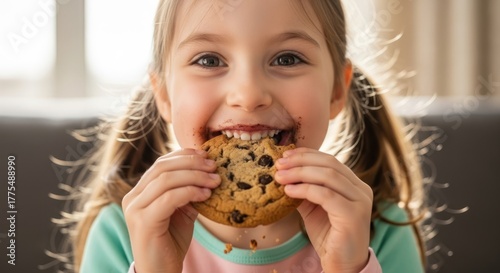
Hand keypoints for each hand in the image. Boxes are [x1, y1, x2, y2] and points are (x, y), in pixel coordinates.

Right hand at [122, 149, 220, 272]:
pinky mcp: (143, 221)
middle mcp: (133, 197)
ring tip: (215, 181)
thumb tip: (208, 171)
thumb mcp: (181, 211)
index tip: (207, 156)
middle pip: (163, 167)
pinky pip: (169, 197)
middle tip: (215, 167)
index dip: (184, 156)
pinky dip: (190, 192)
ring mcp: (135, 209)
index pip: (161, 164)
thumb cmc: (171, 243)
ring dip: (195, 177)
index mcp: (139, 192)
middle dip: (192, 164)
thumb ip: (186, 191)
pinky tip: (206, 195)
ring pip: (166, 179)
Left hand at [275, 147, 372, 272]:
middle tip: (278, 165)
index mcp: (354, 184)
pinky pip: (325, 195)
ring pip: (327, 176)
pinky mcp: (353, 215)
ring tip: (280, 177)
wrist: (342, 265)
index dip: (306, 154)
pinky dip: (304, 190)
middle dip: (300, 161)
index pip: (330, 160)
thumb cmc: (328, 236)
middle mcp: (361, 189)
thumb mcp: (313, 207)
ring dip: (299, 173)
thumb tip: (283, 172)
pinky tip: (289, 191)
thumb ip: (304, 189)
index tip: (285, 155)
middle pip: (329, 164)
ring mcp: (360, 201)